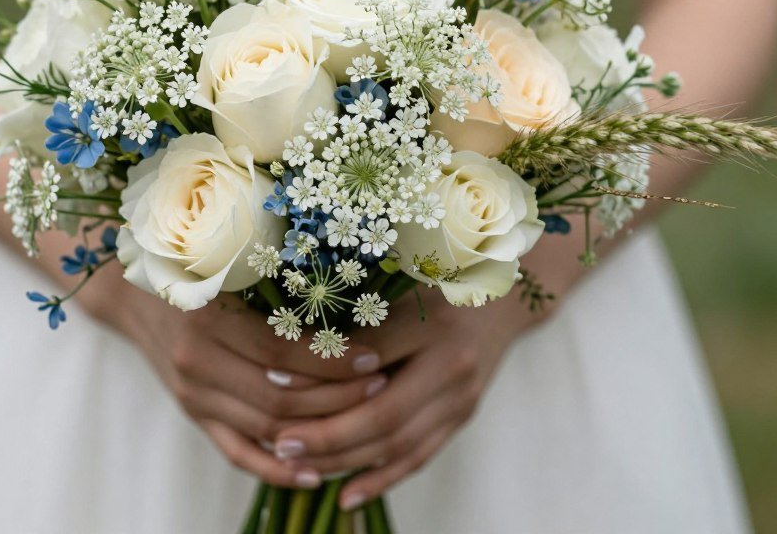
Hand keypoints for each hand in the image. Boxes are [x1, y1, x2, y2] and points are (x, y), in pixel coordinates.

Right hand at [111, 282, 388, 488]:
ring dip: (319, 431)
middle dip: (337, 397)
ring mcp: (191, 395)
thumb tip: (346, 297)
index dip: (330, 360)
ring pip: (266, 429)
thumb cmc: (190, 264)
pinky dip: (276, 471)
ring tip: (363, 419)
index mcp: (205, 318)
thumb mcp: (224, 262)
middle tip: (380, 385)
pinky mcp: (193, 414)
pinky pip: (237, 453)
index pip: (281, 352)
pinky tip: (314, 474)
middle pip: (279, 397)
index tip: (373, 356)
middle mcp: (194, 362)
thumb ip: (272, 280)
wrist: (131, 290)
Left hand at [273, 287, 531, 508]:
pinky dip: (380, 480)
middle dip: (328, 435)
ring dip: (345, 462)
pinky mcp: (460, 419)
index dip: (320, 371)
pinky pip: (418, 458)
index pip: (369, 355)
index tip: (274, 380)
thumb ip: (362, 315)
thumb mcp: (403, 282)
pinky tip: (345, 497)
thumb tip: (298, 343)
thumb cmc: (441, 280)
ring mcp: (461, 400)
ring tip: (298, 466)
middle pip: (385, 415)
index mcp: (436, 324)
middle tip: (280, 442)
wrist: (503, 296)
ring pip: (398, 445)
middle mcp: (454, 367)